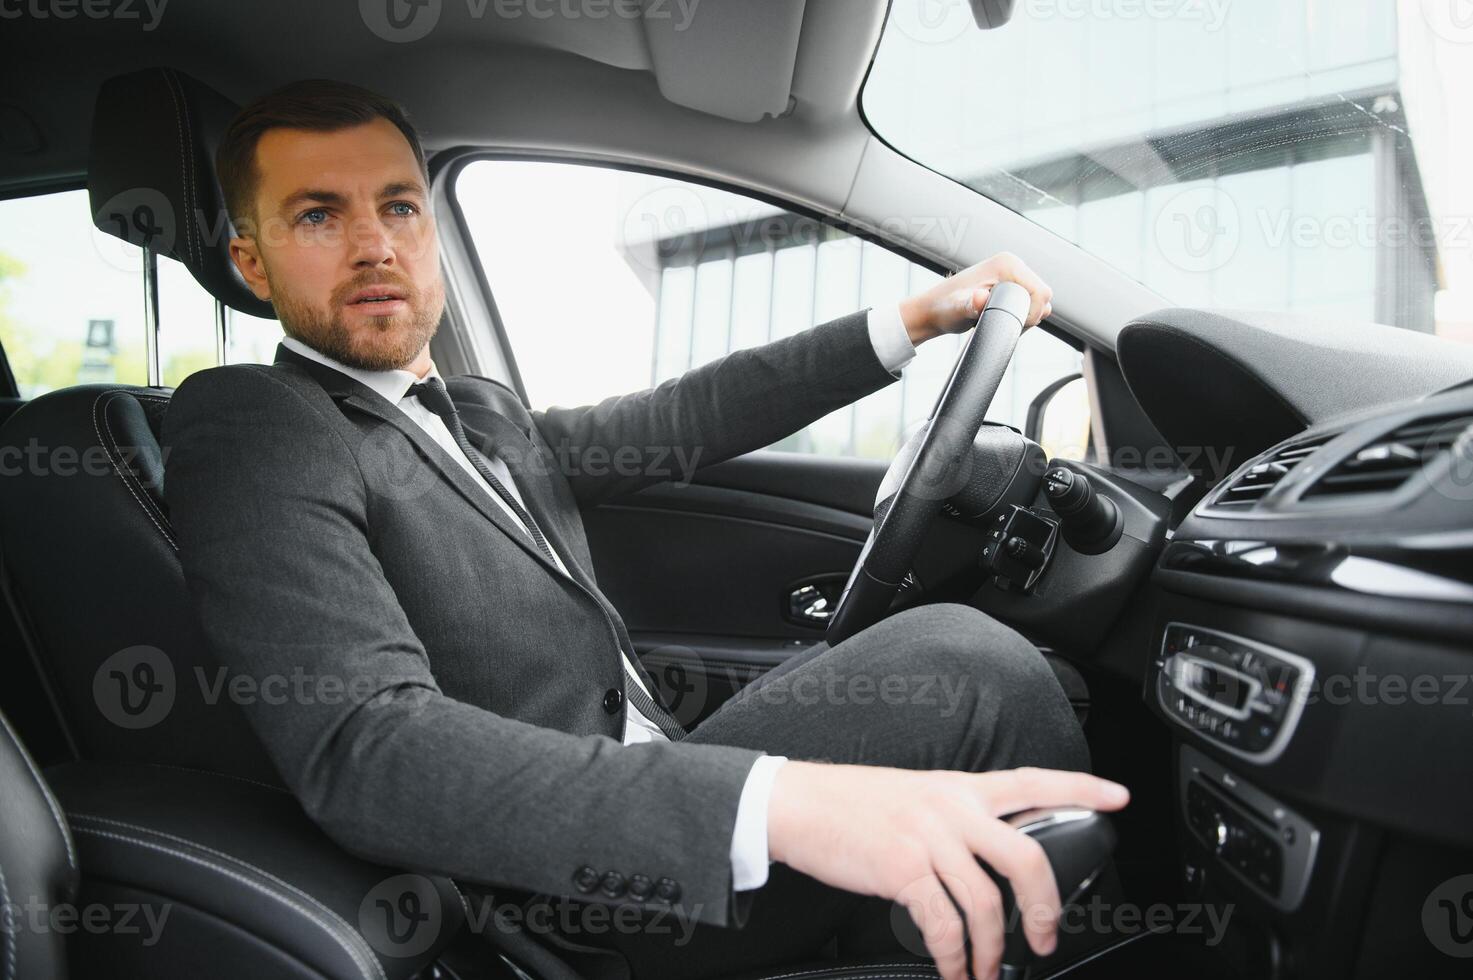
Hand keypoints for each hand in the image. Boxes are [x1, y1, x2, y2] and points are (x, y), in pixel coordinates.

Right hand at [766, 763, 1128, 979]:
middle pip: (1026, 855)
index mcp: (960, 787)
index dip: (1081, 788)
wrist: (797, 804)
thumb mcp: (915, 796)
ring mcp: (927, 838)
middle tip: (1047, 937)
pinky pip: (943, 923)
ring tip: (986, 970)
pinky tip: (953, 968)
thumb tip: (988, 860)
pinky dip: (953, 957)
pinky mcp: (901, 868)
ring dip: (993, 948)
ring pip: (987, 901)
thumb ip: (956, 818)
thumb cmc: (851, 804)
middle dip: (1046, 907)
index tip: (1118, 798)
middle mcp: (952, 808)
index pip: (1033, 780)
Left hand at [899, 252, 1053, 345]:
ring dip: (1026, 315)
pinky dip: (1023, 313)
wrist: (934, 310)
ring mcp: (1012, 273)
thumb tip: (981, 298)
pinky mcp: (1011, 284)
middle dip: (1030, 315)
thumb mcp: (957, 309)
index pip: (1041, 291)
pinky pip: (1030, 301)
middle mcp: (1013, 264)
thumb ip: (969, 305)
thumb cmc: (944, 309)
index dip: (1033, 314)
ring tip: (1000, 321)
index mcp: (1007, 264)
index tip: (1012, 325)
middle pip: (1043, 295)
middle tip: (1004, 325)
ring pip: (1038, 300)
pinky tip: (1002, 319)